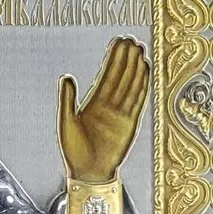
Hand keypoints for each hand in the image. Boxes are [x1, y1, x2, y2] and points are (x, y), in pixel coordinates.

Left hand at [58, 37, 149, 181]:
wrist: (88, 173)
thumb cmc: (74, 151)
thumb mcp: (66, 122)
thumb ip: (67, 100)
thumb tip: (66, 77)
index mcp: (93, 103)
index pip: (106, 75)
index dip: (113, 59)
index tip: (118, 42)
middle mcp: (108, 106)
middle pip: (120, 77)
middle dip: (126, 59)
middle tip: (131, 40)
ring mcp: (121, 114)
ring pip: (130, 85)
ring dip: (135, 68)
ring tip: (140, 50)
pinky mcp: (130, 123)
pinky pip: (138, 101)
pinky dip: (142, 86)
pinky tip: (146, 72)